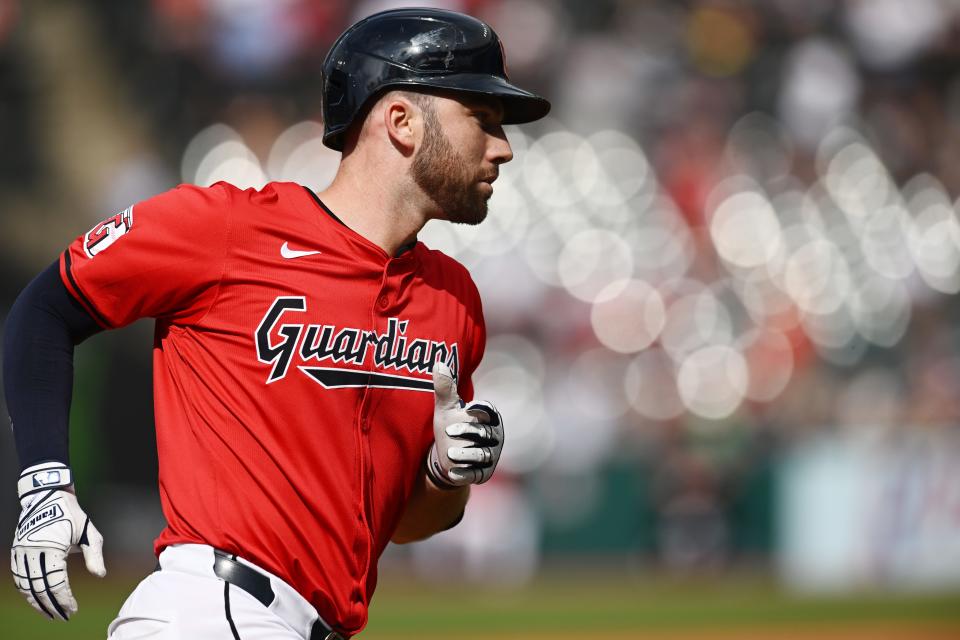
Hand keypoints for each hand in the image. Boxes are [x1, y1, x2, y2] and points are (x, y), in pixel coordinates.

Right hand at [11, 462, 105, 619]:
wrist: (48, 496)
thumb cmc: (72, 515)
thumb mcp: (89, 532)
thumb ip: (94, 555)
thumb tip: (100, 575)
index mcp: (52, 548)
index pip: (56, 582)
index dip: (64, 599)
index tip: (72, 610)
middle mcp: (33, 551)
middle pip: (40, 588)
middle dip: (51, 605)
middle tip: (63, 617)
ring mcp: (21, 551)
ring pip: (26, 585)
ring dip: (36, 602)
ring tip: (49, 613)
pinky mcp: (16, 551)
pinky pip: (19, 577)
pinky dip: (26, 590)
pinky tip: (36, 599)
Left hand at [427, 360, 503, 488]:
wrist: (446, 457)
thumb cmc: (450, 427)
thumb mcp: (445, 408)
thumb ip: (444, 388)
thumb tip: (439, 362)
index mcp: (488, 417)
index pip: (489, 412)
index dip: (480, 410)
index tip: (468, 409)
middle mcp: (494, 437)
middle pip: (484, 434)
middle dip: (468, 432)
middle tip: (450, 431)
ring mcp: (489, 456)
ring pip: (482, 455)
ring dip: (466, 455)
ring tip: (449, 455)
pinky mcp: (482, 474)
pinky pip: (476, 474)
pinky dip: (465, 475)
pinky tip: (453, 474)